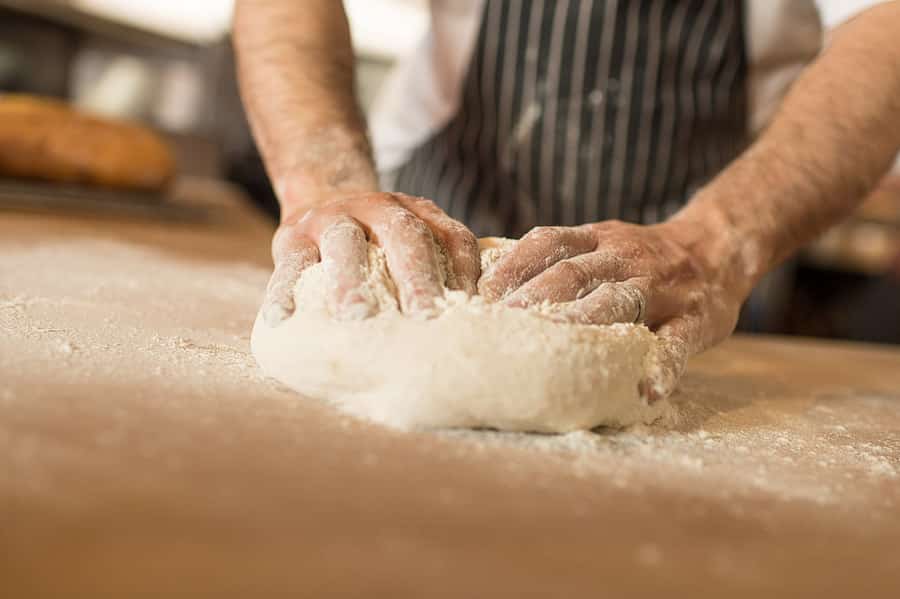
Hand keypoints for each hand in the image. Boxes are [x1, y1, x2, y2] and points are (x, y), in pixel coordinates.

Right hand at [262, 192, 479, 325]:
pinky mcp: (292, 236)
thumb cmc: (380, 244)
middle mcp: (379, 208)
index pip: (452, 237)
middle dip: (416, 277)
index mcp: (419, 213)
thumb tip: (480, 321)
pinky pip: (290, 263)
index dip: (465, 271)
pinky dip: (284, 291)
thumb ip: (441, 269)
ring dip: (351, 279)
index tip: (472, 309)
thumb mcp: (412, 241)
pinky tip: (281, 319)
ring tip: (357, 315)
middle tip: (425, 317)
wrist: (321, 200)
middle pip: (403, 236)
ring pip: (345, 244)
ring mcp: (333, 218)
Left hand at [478, 221, 744, 401]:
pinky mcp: (695, 319)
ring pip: (619, 302)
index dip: (512, 266)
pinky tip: (646, 391)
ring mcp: (662, 288)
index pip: (547, 243)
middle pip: (573, 273)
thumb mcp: (601, 242)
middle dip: (534, 298)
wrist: (719, 249)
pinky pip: (678, 343)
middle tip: (498, 327)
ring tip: (552, 353)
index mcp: (598, 239)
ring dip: (583, 324)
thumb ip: (557, 257)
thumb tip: (487, 273)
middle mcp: (625, 257)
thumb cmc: (642, 258)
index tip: (479, 293)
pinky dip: (661, 367)